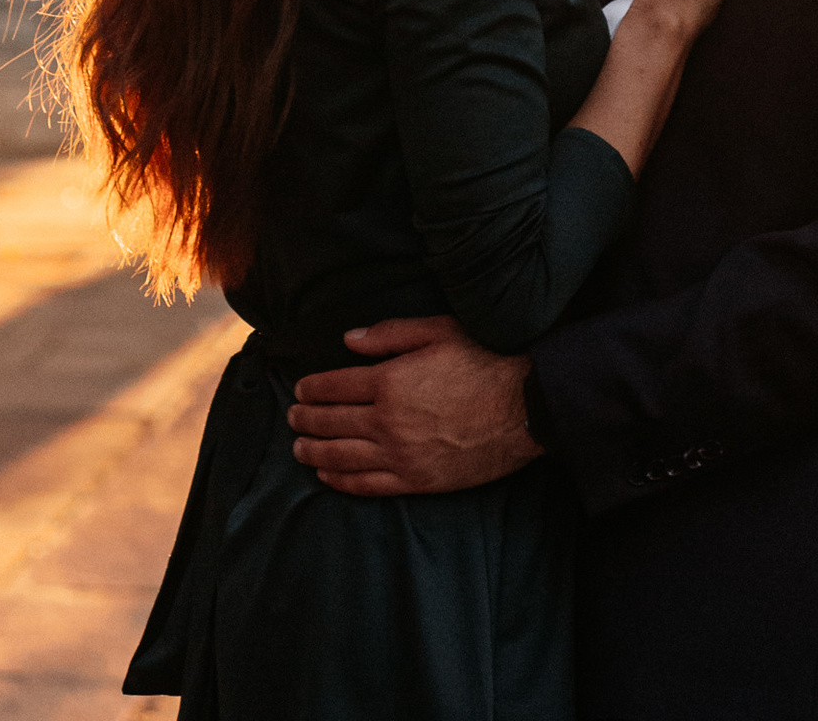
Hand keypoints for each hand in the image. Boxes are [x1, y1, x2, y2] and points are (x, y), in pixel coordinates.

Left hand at [288, 316, 538, 494]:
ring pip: (344, 457)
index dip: (313, 388)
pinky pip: (370, 485)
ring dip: (316, 452)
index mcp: (390, 380)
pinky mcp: (419, 481)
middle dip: (307, 419)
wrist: (525, 405)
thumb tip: (347, 340)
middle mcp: (389, 421)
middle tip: (292, 417)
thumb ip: (387, 335)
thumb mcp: (435, 330)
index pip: (336, 386)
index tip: (299, 389)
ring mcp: (403, 455)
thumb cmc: (483, 359)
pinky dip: (343, 481)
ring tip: (298, 448)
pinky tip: (328, 476)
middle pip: (334, 422)